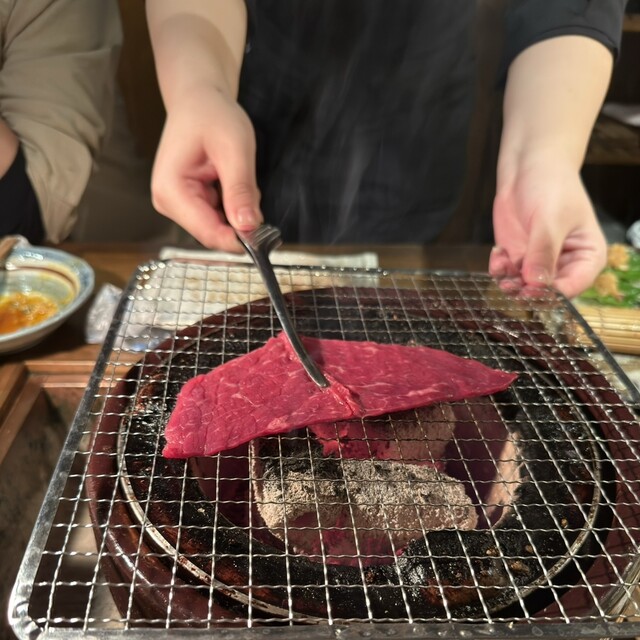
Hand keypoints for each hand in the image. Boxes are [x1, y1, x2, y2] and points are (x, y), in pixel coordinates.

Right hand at [150, 86, 262, 250]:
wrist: (198, 98)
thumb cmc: (211, 114)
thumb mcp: (234, 149)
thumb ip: (240, 190)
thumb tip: (248, 227)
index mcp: (170, 190)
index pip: (208, 232)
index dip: (238, 239)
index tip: (265, 237)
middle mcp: (168, 203)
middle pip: (214, 233)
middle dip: (240, 220)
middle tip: (253, 189)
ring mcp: (177, 205)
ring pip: (220, 227)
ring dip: (239, 210)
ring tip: (238, 175)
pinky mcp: (189, 203)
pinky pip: (219, 217)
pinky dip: (235, 205)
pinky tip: (233, 180)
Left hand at [489, 156, 606, 298]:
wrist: (528, 165)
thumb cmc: (551, 186)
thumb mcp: (549, 220)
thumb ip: (543, 253)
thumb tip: (536, 285)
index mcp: (588, 257)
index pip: (573, 287)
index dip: (551, 294)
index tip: (531, 290)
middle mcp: (564, 264)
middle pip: (546, 293)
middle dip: (526, 291)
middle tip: (511, 283)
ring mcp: (538, 262)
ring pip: (523, 288)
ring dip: (509, 281)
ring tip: (502, 262)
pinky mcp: (517, 256)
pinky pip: (506, 275)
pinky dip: (498, 269)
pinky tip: (498, 251)